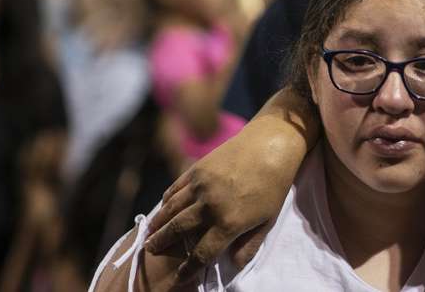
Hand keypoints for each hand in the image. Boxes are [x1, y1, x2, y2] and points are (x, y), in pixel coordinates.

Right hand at [144, 90, 316, 281]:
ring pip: (171, 209)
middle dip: (162, 244)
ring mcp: (200, 186)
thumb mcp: (268, 220)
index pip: (202, 253)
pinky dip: (166, 200)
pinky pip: (175, 188)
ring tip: (150, 233)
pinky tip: (162, 207)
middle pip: (179, 231)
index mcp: (229, 223)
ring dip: (158, 223)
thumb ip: (249, 245)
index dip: (189, 268)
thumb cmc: (274, 185)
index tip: (179, 277)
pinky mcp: (196, 169)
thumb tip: (234, 266)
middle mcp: (210, 206)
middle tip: (151, 250)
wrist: (270, 146)